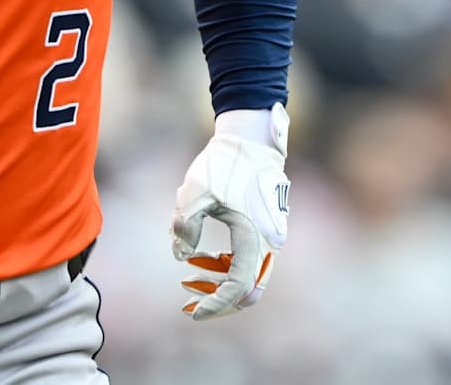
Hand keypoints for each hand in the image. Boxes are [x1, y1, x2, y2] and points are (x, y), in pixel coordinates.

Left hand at [171, 104, 289, 319]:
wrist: (250, 138)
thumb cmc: (224, 163)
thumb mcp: (195, 192)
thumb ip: (184, 226)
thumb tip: (180, 256)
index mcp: (254, 238)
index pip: (236, 287)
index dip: (214, 304)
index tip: (191, 312)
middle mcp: (269, 242)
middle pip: (248, 290)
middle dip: (219, 299)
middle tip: (189, 301)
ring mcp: (270, 235)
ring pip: (249, 276)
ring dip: (220, 281)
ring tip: (189, 274)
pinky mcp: (266, 227)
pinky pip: (249, 259)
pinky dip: (227, 264)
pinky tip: (202, 256)